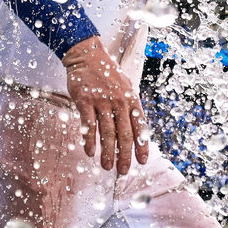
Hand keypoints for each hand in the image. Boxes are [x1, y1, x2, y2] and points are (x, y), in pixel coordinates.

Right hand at [62, 37, 148, 173]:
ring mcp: (102, 101)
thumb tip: (137, 129)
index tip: (142, 161)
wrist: (87, 56)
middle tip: (123, 171)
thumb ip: (130, 106)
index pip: (140, 127)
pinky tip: (89, 152)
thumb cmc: (107, 74)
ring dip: (107, 152)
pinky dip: (89, 140)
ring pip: (107, 132)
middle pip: (124, 134)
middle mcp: (119, 101)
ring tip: (107, 166)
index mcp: (132, 99)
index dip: (142, 146)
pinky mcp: (85, 100)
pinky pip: (89, 125)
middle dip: (124, 155)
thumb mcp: (126, 87)